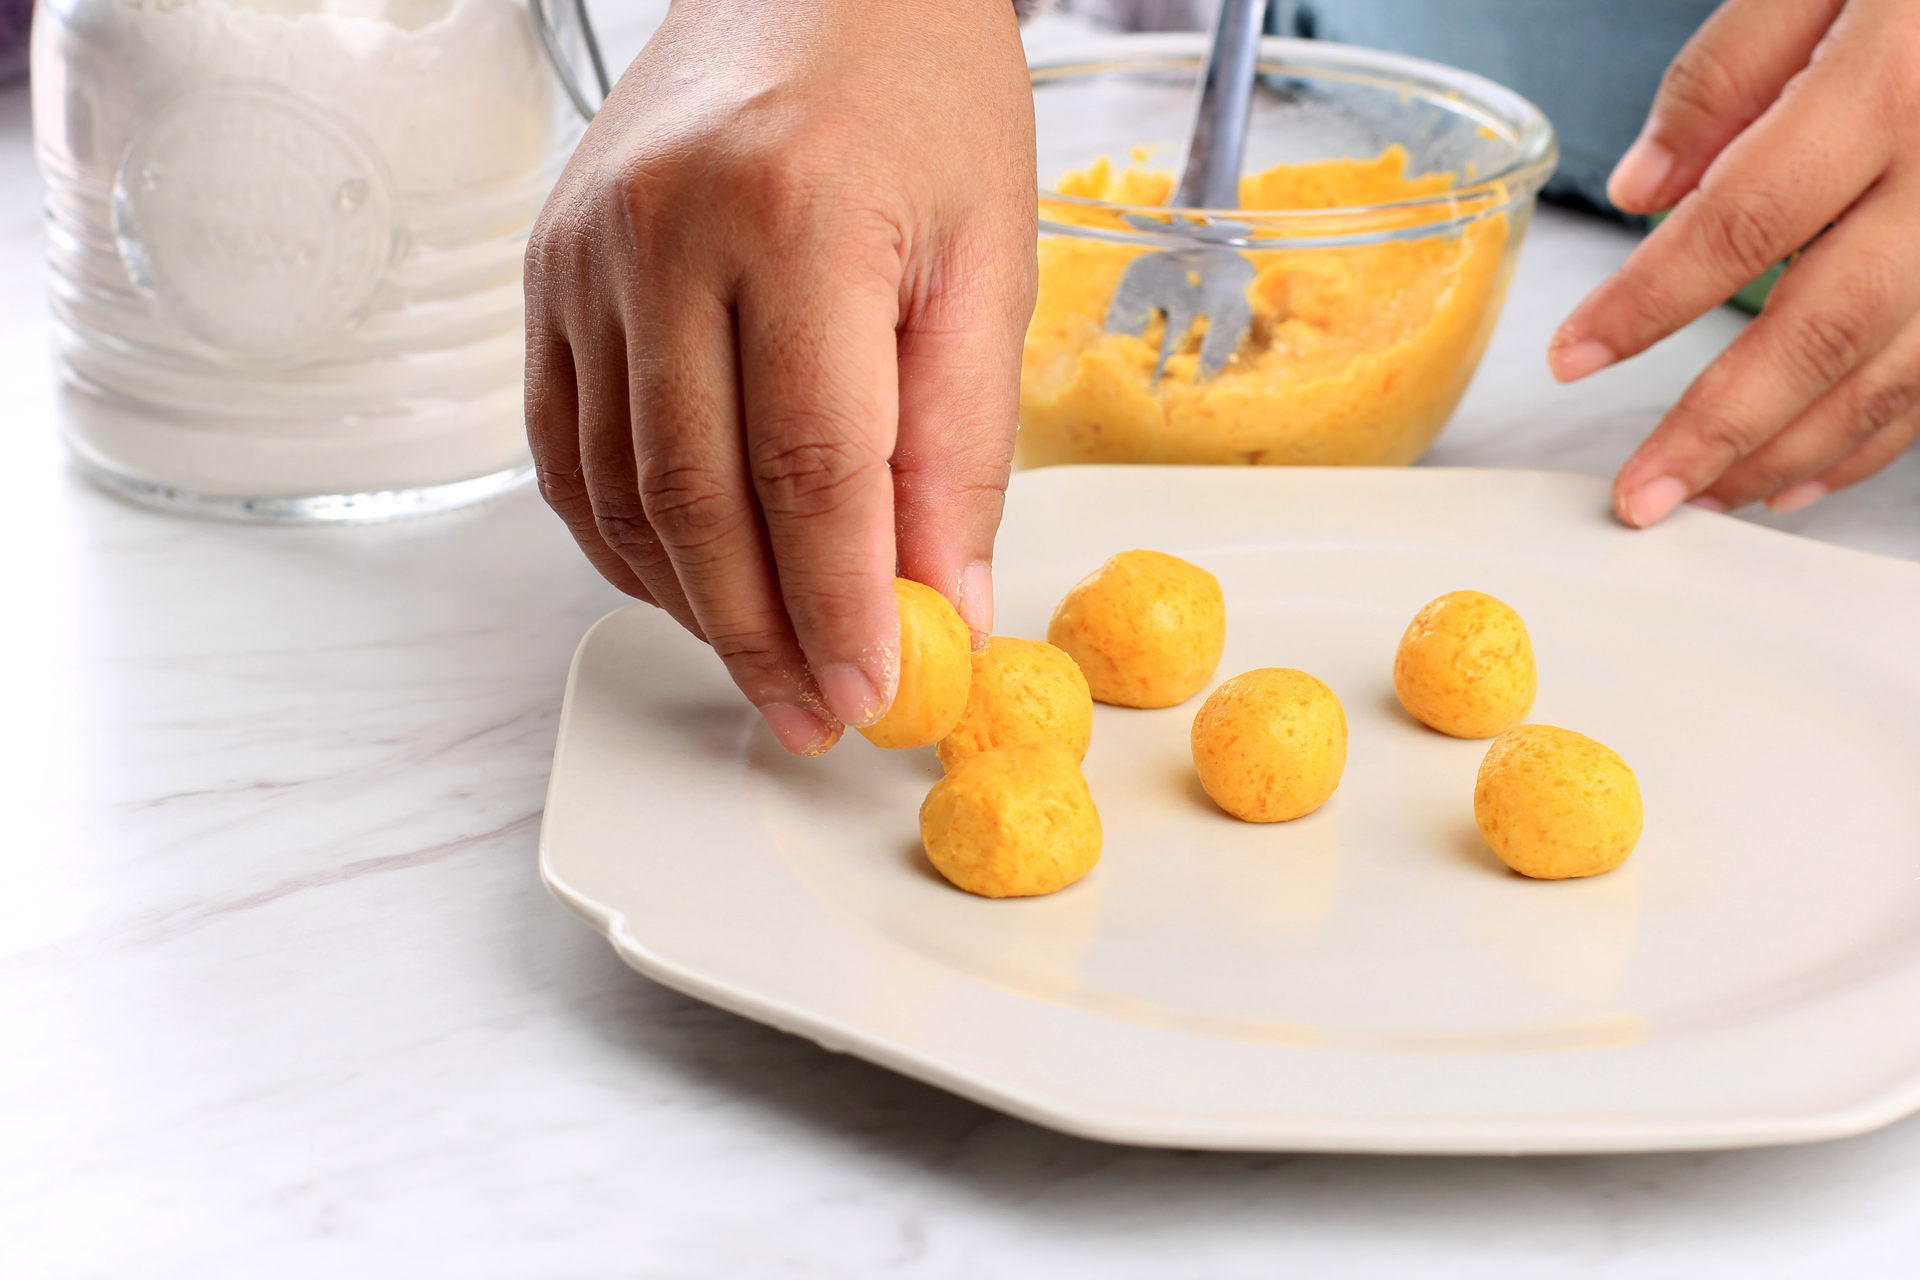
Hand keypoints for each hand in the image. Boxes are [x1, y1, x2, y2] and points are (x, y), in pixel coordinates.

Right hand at [525, 0, 1036, 752]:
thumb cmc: (920, 90)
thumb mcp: (986, 260)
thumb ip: (960, 443)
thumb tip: (943, 601)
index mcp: (794, 218)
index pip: (812, 470)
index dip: (843, 606)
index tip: (876, 692)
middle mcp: (663, 235)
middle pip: (697, 500)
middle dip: (762, 637)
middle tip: (814, 717)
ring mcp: (584, 254)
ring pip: (616, 491)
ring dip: (691, 603)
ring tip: (765, 664)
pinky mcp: (546, 272)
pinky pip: (565, 447)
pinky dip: (623, 538)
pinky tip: (688, 582)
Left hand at [1548, 0, 1919, 525]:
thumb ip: (1727, 71)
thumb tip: (1641, 189)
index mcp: (1892, 85)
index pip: (1742, 219)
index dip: (1648, 301)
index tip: (1573, 355)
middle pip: (1823, 328)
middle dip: (1720, 428)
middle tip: (1640, 496)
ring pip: (1892, 371)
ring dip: (1790, 453)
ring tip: (1702, 499)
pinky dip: (1872, 438)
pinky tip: (1801, 474)